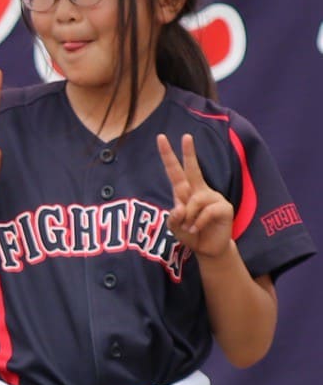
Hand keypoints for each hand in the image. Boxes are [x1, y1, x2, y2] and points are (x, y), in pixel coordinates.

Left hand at [158, 134, 238, 259]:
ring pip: (194, 201)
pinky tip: (197, 228)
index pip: (175, 171)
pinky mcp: (224, 207)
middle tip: (186, 136)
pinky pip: (206, 211)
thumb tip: (180, 207)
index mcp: (185, 192)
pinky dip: (198, 222)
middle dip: (189, 153)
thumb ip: (173, 218)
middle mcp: (199, 190)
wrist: (208, 248)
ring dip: (188, 217)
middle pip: (193, 169)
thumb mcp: (175, 227)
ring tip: (190, 227)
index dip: (168, 156)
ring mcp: (213, 197)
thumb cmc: (190, 234)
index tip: (161, 138)